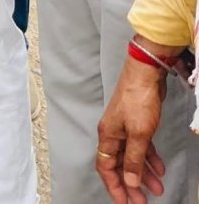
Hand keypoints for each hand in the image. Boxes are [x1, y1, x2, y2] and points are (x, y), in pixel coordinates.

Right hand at [96, 57, 167, 201]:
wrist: (145, 74)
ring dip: (143, 174)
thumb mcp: (138, 134)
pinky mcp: (136, 123)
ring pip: (132, 157)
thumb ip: (133, 160)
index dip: (114, 186)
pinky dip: (150, 158)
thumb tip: (129, 181)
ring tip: (157, 189)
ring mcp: (125, 128)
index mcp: (108, 135)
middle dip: (130, 184)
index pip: (106, 167)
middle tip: (141, 201)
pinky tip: (159, 168)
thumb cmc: (137, 99)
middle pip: (119, 165)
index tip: (124, 202)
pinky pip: (141, 147)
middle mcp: (114, 133)